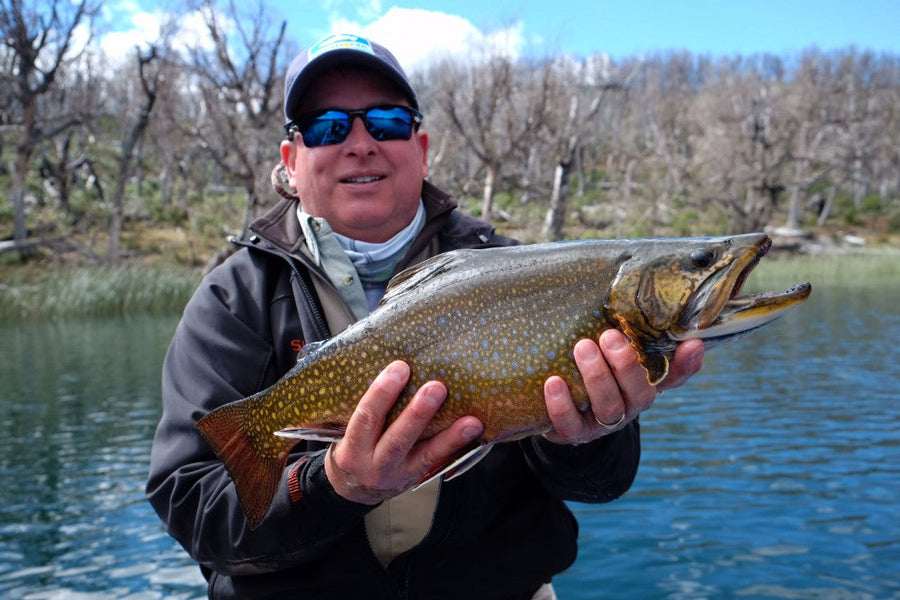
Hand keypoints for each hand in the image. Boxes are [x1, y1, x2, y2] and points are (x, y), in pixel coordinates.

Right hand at [325, 361, 483, 503]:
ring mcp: (397, 475)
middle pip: (397, 438)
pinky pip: (438, 463)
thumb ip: (365, 403)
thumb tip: (392, 359)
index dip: (381, 393)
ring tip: (470, 421)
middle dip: (417, 413)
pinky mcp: (416, 478)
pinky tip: (473, 432)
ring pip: (425, 455)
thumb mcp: (348, 429)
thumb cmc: (355, 444)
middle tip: (436, 387)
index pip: (365, 417)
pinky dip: (456, 446)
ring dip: (449, 436)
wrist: (353, 487)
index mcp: (351, 447)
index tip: (400, 367)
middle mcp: (373, 465)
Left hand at [542, 330, 703, 444]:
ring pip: (610, 407)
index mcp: (643, 384)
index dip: (686, 364)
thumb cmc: (587, 369)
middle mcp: (629, 406)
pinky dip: (562, 404)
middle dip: (626, 364)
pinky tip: (554, 382)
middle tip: (609, 336)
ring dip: (597, 377)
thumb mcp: (607, 350)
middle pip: (641, 394)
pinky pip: (571, 424)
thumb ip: (629, 333)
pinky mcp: (574, 433)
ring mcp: (602, 422)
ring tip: (582, 348)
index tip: (692, 343)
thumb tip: (656, 307)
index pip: (674, 376)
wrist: (557, 408)